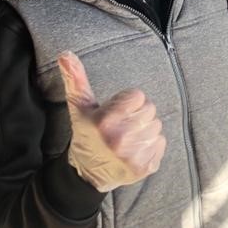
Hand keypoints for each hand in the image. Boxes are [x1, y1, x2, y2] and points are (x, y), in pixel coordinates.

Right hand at [58, 51, 166, 192]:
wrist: (87, 173)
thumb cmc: (86, 134)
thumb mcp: (79, 106)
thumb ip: (75, 78)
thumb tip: (66, 54)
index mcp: (105, 121)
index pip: (138, 96)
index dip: (128, 102)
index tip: (116, 112)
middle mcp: (120, 138)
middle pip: (150, 110)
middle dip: (138, 115)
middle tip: (123, 125)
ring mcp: (133, 154)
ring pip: (157, 127)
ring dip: (145, 130)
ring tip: (128, 138)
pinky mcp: (144, 167)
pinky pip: (161, 143)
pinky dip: (151, 145)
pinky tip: (135, 149)